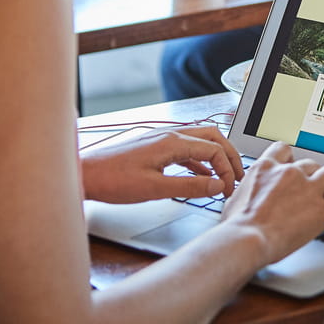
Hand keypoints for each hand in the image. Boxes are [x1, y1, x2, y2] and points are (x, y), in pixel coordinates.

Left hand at [81, 126, 244, 203]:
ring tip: (224, 177)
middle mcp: (169, 135)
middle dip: (228, 156)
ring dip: (215, 157)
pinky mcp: (154, 147)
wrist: (85, 174)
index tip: (228, 188)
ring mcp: (161, 139)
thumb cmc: (113, 180)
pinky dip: (199, 161)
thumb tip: (217, 185)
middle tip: (238, 176)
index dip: (227, 169)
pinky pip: (185, 149)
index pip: (213, 149)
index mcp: (172, 142)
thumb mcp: (155, 189)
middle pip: (212, 137)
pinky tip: (200, 176)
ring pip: (199, 141)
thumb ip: (190, 186)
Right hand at [221, 142, 323, 265]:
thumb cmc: (236, 225)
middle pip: (311, 163)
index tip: (293, 166)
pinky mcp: (323, 210)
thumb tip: (246, 198)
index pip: (284, 149)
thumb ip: (248, 190)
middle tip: (312, 189)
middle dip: (313, 175)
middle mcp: (290, 173)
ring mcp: (308, 189)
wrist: (247, 239)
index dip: (291, 158)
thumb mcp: (235, 199)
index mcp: (267, 167)